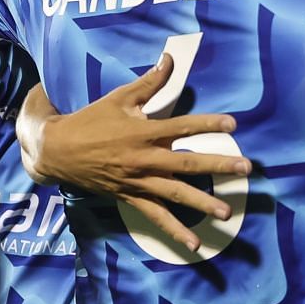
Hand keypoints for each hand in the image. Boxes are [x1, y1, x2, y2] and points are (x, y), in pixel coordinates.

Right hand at [24, 55, 248, 254]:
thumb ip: (149, 82)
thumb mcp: (118, 98)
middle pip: (187, 163)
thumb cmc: (90, 121)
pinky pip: (156, 217)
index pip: (181, 126)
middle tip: (246, 169)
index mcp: (143, 132)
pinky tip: (195, 245)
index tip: (232, 125)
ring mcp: (139, 181)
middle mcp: (144, 159)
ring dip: (203, 204)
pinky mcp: (132, 197)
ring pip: (176, 194)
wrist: (58, 151)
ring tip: (227, 213)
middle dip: (218, 166)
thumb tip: (169, 58)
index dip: (207, 125)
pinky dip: (175, 231)